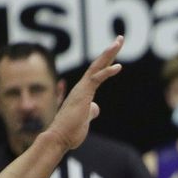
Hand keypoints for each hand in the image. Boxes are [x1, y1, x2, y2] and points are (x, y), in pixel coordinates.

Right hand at [42, 36, 123, 150]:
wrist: (57, 139)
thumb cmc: (69, 132)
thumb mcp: (84, 120)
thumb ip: (90, 112)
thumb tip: (96, 107)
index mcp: (82, 92)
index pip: (96, 72)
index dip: (107, 62)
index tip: (115, 52)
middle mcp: (81, 87)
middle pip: (97, 65)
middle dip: (109, 51)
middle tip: (119, 38)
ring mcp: (81, 90)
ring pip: (96, 66)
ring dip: (109, 53)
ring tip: (119, 41)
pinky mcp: (82, 95)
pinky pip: (96, 79)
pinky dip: (107, 72)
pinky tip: (119, 66)